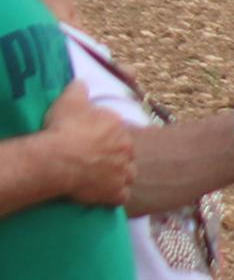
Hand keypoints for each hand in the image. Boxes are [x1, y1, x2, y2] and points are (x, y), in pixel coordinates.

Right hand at [40, 83, 132, 209]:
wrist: (57, 158)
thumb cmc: (63, 128)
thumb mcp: (70, 100)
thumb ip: (79, 89)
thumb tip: (82, 82)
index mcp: (119, 127)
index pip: (119, 132)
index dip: (108, 137)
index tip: (95, 141)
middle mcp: (127, 149)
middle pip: (127, 153)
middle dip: (117, 155)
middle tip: (98, 160)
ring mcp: (123, 173)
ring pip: (129, 175)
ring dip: (120, 175)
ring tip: (105, 177)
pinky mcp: (115, 193)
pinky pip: (121, 197)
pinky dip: (115, 196)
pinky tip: (105, 195)